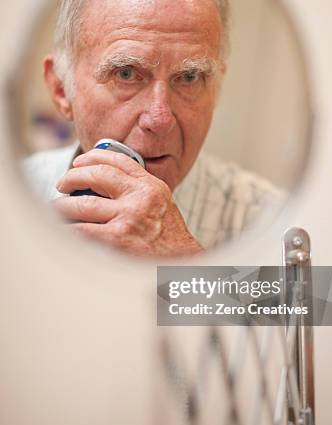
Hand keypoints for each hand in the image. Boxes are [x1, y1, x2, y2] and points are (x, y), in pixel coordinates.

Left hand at [53, 149, 202, 257]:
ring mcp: (128, 218)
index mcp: (151, 187)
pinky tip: (64, 231)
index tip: (79, 162)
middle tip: (62, 185)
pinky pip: (81, 230)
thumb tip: (104, 184)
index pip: (119, 161)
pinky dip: (67, 230)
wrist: (182, 267)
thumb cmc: (170, 240)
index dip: (93, 157)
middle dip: (72, 177)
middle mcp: (140, 198)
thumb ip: (139, 192)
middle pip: (96, 176)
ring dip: (62, 207)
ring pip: (81, 204)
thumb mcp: (162, 205)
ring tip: (58, 210)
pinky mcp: (116, 239)